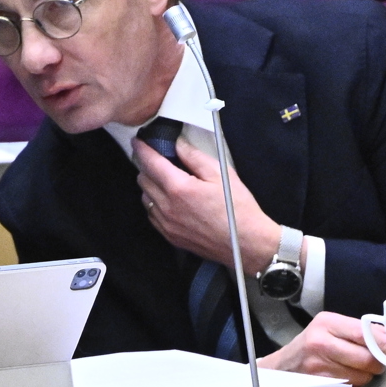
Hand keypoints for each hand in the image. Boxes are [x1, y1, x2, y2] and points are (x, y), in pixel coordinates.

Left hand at [134, 137, 280, 269]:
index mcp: (179, 188)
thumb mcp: (221, 174)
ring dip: (150, 185)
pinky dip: (154, 204)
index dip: (142, 149)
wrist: (246, 244)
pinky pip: (151, 215)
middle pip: (143, 179)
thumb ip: (195, 157)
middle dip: (147, 166)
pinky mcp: (170, 237)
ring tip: (165, 180)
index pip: (150, 163)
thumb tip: (178, 145)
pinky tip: (168, 200)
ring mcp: (167, 224)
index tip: (139, 142)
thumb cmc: (237, 210)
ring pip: (144, 198)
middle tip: (157, 159)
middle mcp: (167, 207)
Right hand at [258, 312, 384, 386]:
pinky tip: (345, 377)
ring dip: (366, 375)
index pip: (364, 334)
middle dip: (378, 363)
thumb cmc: (313, 344)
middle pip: (367, 359)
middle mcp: (320, 343)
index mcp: (326, 323)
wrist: (282, 366)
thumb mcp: (331, 327)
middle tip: (378, 361)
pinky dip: (354, 385)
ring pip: (362, 377)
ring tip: (355, 368)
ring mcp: (319, 368)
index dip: (384, 343)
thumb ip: (360, 331)